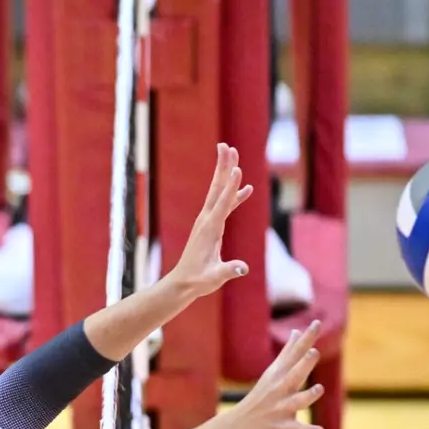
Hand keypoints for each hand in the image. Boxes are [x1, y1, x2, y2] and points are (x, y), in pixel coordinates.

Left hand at [167, 143, 253, 301]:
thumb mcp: (213, 278)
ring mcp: (207, 221)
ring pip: (218, 192)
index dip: (231, 187)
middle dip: (223, 167)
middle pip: (217, 188)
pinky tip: (246, 188)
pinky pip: (224, 204)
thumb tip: (242, 268)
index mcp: (210, 229)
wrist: (183, 282)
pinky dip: (234, 194)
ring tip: (232, 153)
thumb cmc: (198, 281)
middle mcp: (207, 220)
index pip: (222, 204)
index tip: (237, 169)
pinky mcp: (211, 225)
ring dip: (226, 173)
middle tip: (227, 146)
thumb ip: (227, 271)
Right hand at [223, 321, 325, 428]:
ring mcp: (280, 409)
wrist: (238, 427)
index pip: (294, 353)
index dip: (306, 339)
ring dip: (308, 395)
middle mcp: (279, 390)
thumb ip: (288, 353)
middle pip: (294, 375)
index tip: (317, 323)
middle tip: (314, 352)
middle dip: (304, 364)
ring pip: (296, 401)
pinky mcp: (281, 428)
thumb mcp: (272, 373)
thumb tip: (297, 331)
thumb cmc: (260, 397)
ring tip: (319, 388)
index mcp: (279, 375)